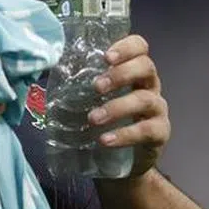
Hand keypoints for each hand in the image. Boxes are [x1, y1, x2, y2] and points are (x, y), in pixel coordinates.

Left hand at [88, 34, 169, 177]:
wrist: (119, 161)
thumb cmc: (103, 122)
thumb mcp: (91, 100)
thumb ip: (79, 84)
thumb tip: (49, 68)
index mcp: (133, 71)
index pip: (139, 47)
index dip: (127, 47)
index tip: (106, 56)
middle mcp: (149, 85)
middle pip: (146, 67)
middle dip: (121, 74)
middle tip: (97, 86)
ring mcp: (157, 109)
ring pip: (145, 100)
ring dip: (117, 107)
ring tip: (93, 118)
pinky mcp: (159, 133)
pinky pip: (147, 130)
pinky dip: (125, 135)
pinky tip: (105, 140)